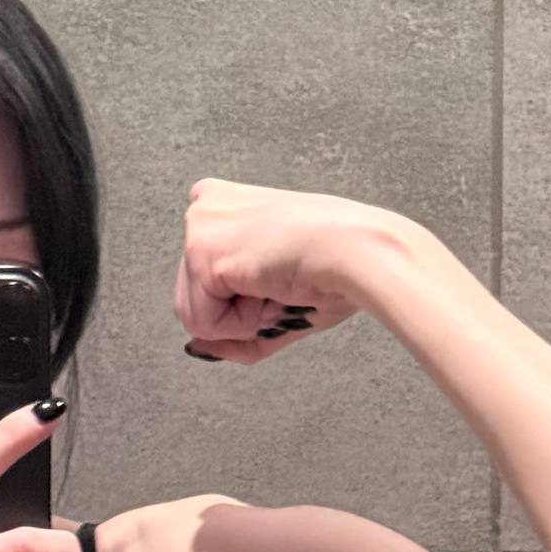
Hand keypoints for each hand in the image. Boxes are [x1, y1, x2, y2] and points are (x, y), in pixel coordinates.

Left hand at [174, 178, 411, 364]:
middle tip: (281, 284)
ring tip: (276, 285)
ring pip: (195, 312)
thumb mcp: (274, 294)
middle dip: (240, 309)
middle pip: (195, 296)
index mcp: (226, 205)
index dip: (245, 295)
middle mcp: (205, 207)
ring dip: (241, 318)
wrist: (355, 251)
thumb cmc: (335, 263)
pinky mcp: (200, 253)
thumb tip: (195, 347)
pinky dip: (241, 323)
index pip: (206, 275)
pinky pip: (203, 323)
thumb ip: (230, 321)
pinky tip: (269, 287)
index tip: (280, 273)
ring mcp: (199, 227)